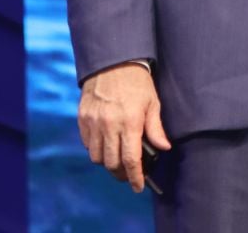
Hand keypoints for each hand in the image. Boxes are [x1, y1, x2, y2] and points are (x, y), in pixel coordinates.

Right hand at [77, 62, 170, 191]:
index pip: (131, 160)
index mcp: (130, 122)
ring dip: (107, 162)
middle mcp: (109, 125)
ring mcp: (94, 121)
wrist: (113, 60)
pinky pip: (87, 143)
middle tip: (128, 174)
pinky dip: (95, 149)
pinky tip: (104, 144)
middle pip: (111, 163)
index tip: (138, 186)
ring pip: (96, 157)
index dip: (135, 178)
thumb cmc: (136, 81)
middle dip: (121, 174)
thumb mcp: (152, 102)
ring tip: (116, 159)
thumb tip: (164, 148)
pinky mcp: (83, 117)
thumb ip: (156, 128)